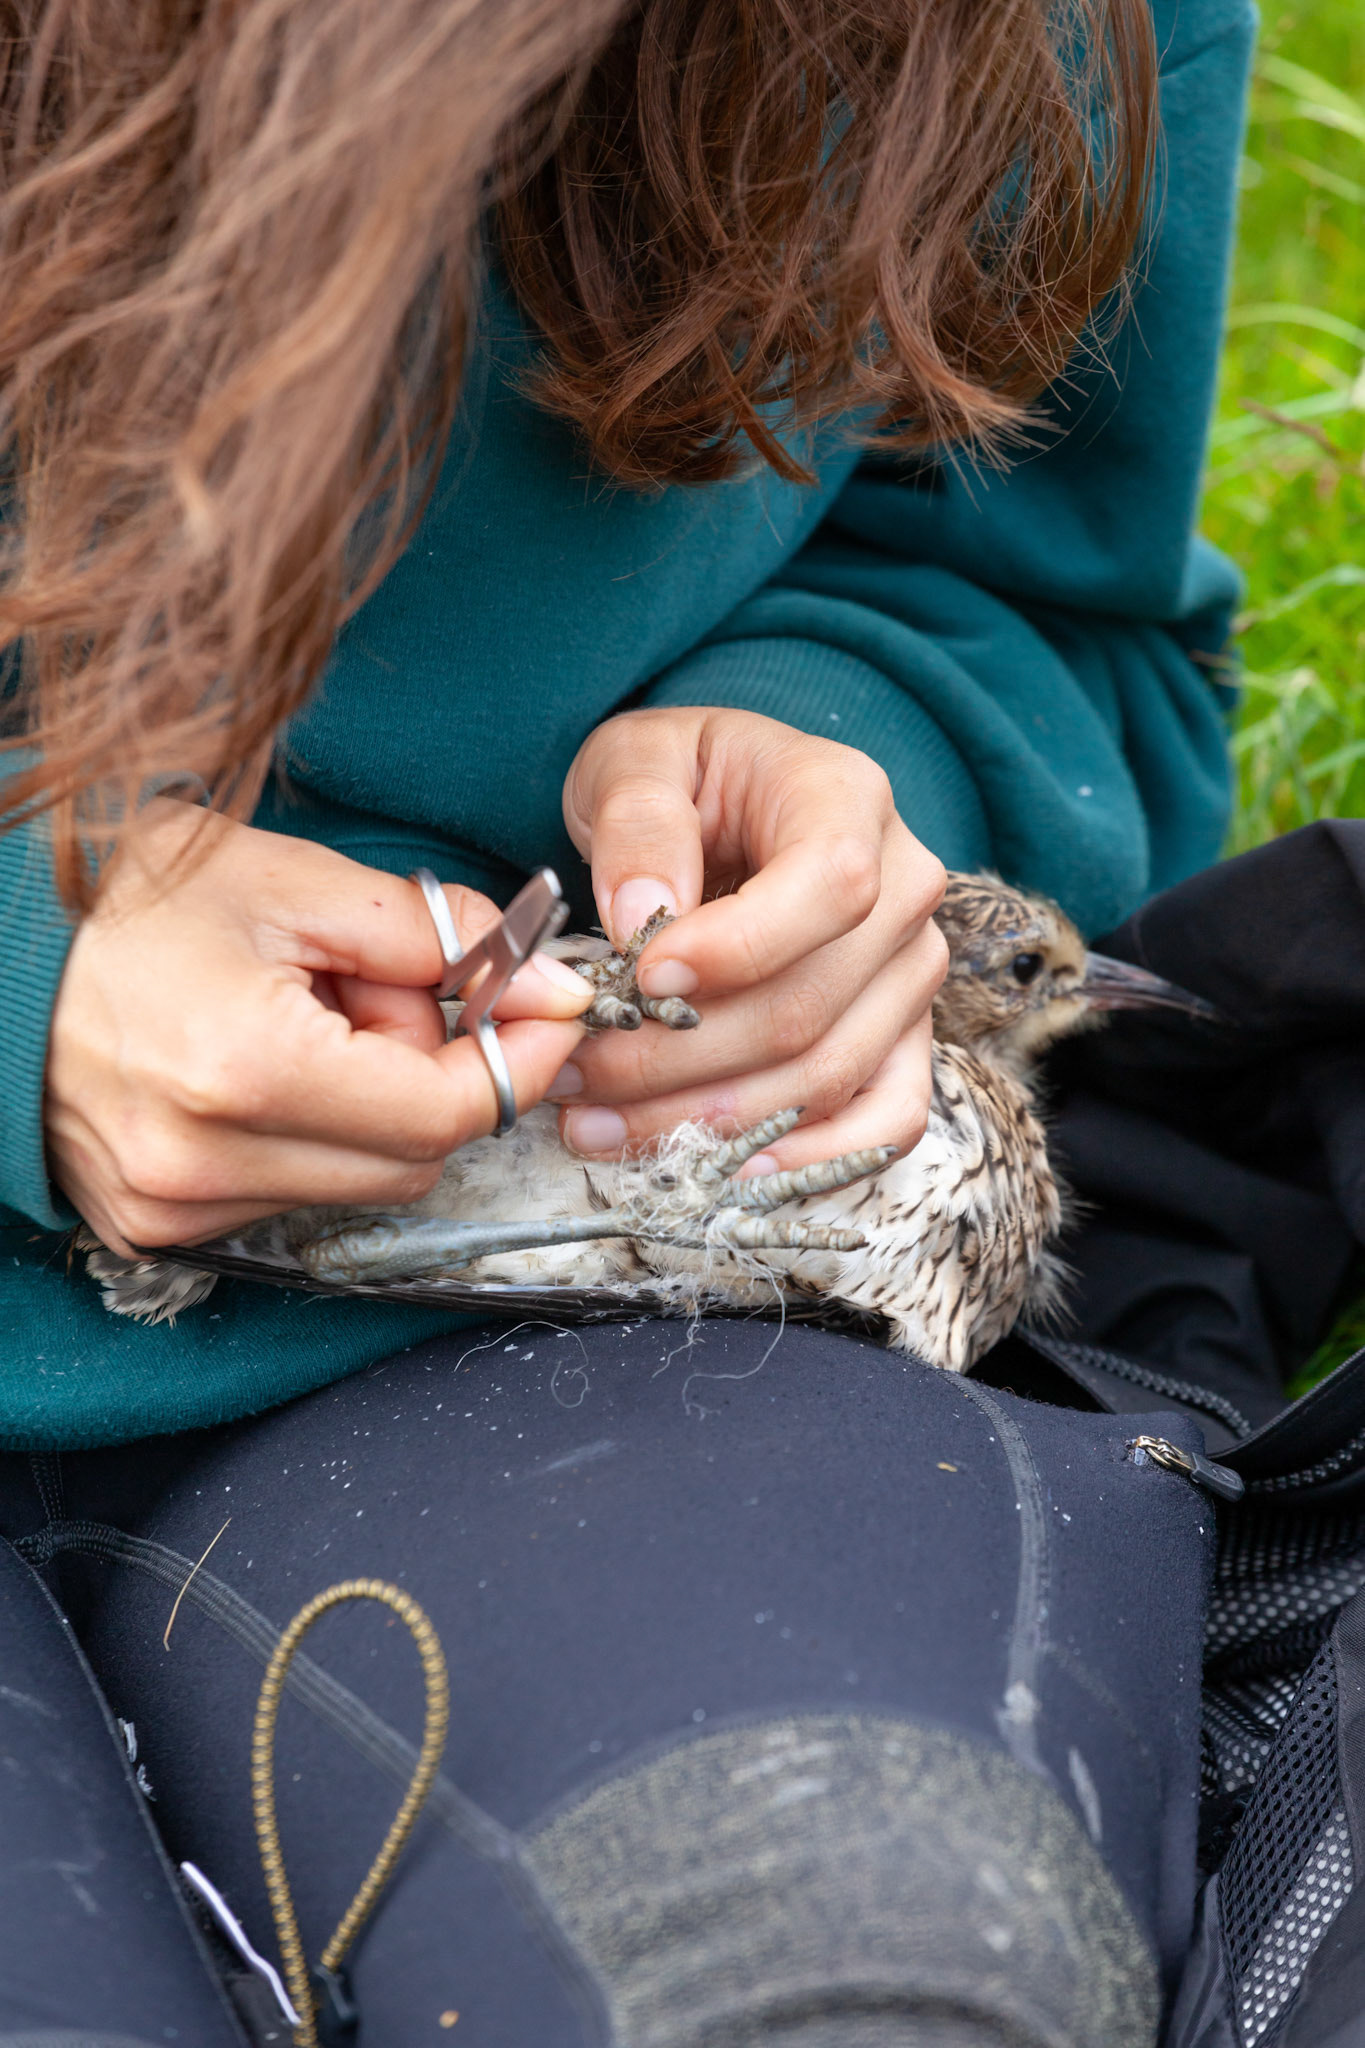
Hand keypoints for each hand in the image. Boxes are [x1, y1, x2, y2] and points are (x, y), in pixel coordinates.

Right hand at [46, 802, 591, 1254]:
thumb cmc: (123, 900)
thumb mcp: (289, 880)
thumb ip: (432, 935)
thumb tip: (546, 986)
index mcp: (246, 1071)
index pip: (446, 1110)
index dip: (517, 1057)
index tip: (542, 1004)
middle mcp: (206, 1165)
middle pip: (416, 1158)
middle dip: (433, 1072)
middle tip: (377, 986)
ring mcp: (173, 1209)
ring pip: (361, 1183)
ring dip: (372, 1106)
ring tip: (304, 1017)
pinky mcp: (154, 1227)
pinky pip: (292, 1196)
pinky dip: (311, 1135)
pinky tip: (259, 1064)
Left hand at [555, 707, 946, 1174]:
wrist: (729, 808)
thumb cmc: (682, 781)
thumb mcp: (636, 761)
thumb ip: (637, 823)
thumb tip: (643, 917)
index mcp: (847, 800)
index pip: (830, 886)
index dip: (738, 949)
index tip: (641, 977)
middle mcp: (906, 890)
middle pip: (809, 1005)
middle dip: (678, 1058)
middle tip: (575, 1070)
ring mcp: (911, 974)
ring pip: (826, 1076)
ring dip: (707, 1118)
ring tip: (598, 1121)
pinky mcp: (902, 1039)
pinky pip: (885, 1123)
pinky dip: (805, 1161)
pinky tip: (717, 1168)